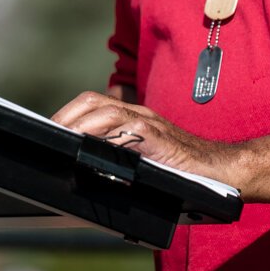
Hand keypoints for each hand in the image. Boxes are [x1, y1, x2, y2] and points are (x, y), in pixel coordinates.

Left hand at [52, 90, 241, 186]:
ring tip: (63, 139)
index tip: (49, 129)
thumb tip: (86, 165)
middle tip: (49, 134)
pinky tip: (94, 148)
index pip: (93, 104)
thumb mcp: (145, 158)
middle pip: (93, 100)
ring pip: (106, 110)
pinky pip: (129, 130)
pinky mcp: (160, 138)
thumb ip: (121, 154)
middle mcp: (138, 115)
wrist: (220, 169)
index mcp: (132, 118)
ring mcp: (150, 123)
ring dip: (80, 124)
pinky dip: (108, 136)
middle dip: (67, 115)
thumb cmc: (182, 169)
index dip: (68, 113)